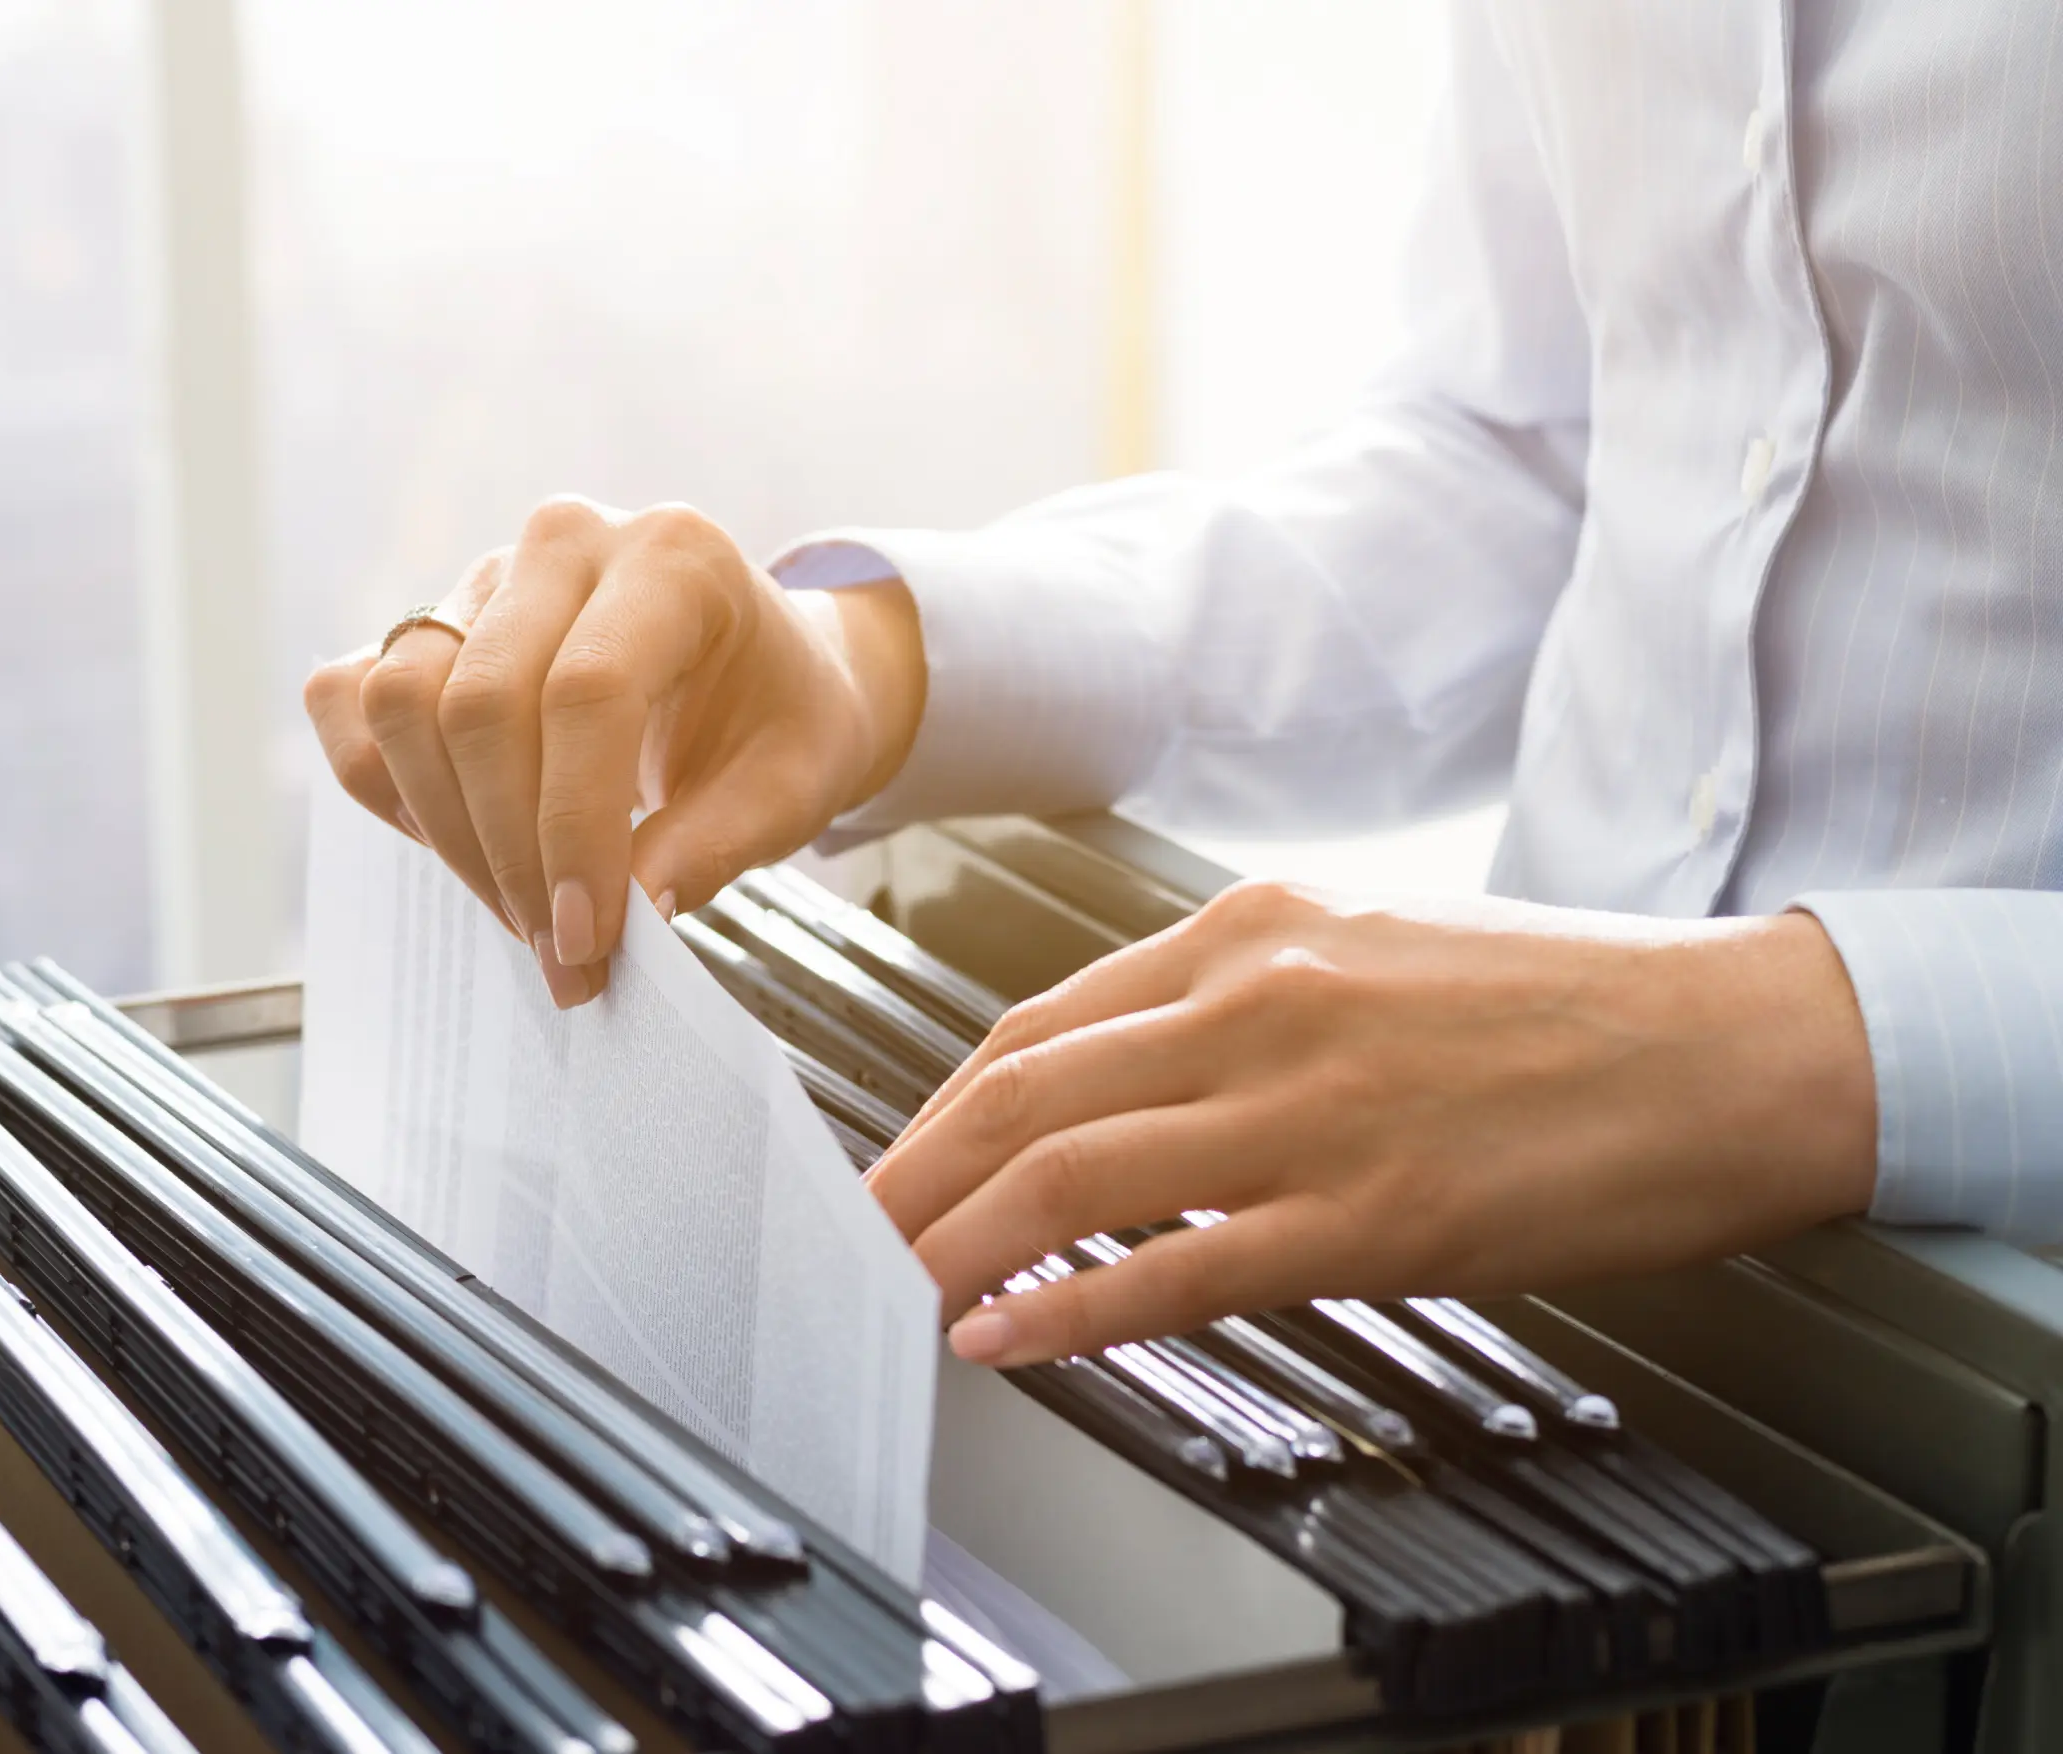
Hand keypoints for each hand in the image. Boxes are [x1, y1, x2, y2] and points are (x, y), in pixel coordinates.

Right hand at [303, 497, 924, 1005]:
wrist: (760, 671)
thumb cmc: (779, 720)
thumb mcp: (792, 787)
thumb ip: (714, 845)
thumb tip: (627, 914)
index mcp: (673, 558)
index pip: (588, 692)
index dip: (572, 829)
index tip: (586, 938)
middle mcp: (566, 543)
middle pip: (481, 702)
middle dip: (509, 853)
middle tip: (558, 949)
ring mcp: (484, 576)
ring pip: (402, 700)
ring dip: (446, 832)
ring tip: (517, 909)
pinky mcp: (428, 621)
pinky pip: (351, 699)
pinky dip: (384, 786)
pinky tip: (456, 843)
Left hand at [865, 880, 1879, 1364]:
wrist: (1738, 1046)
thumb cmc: (1573, 1003)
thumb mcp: (1378, 951)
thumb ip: (1246, 1001)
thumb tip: (1135, 1076)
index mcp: (1253, 932)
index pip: (1040, 1024)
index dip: (942, 1104)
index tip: (900, 1158)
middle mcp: (1257, 1002)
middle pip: (1018, 1094)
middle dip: (907, 1176)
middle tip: (844, 1237)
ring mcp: (1308, 1109)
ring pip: (1068, 1176)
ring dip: (954, 1244)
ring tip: (890, 1293)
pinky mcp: (1371, 1215)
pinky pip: (1177, 1270)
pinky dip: (1069, 1311)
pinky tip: (1008, 1339)